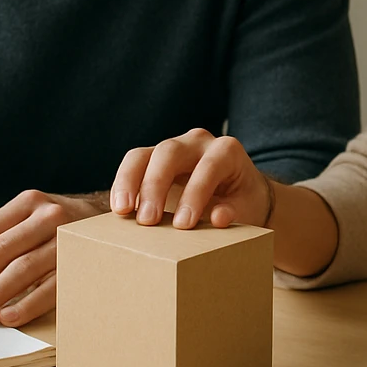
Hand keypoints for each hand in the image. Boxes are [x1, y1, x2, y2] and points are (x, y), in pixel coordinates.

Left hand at [0, 190, 105, 325]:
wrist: (112, 224)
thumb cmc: (59, 230)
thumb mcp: (31, 221)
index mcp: (28, 203)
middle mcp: (49, 215)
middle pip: (1, 249)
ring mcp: (69, 237)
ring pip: (24, 267)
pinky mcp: (84, 261)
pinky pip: (52, 286)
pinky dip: (28, 303)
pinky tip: (9, 316)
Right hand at [111, 129, 271, 229]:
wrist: (239, 193)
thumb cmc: (243, 201)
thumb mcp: (246, 208)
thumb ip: (234, 212)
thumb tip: (218, 218)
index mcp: (226, 151)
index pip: (208, 167)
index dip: (194, 194)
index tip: (183, 224)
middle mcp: (198, 142)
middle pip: (169, 153)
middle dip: (155, 185)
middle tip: (146, 221)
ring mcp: (173, 148)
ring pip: (143, 155)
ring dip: (129, 182)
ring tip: (122, 211)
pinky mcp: (153, 159)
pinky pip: (133, 165)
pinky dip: (123, 186)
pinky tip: (120, 209)